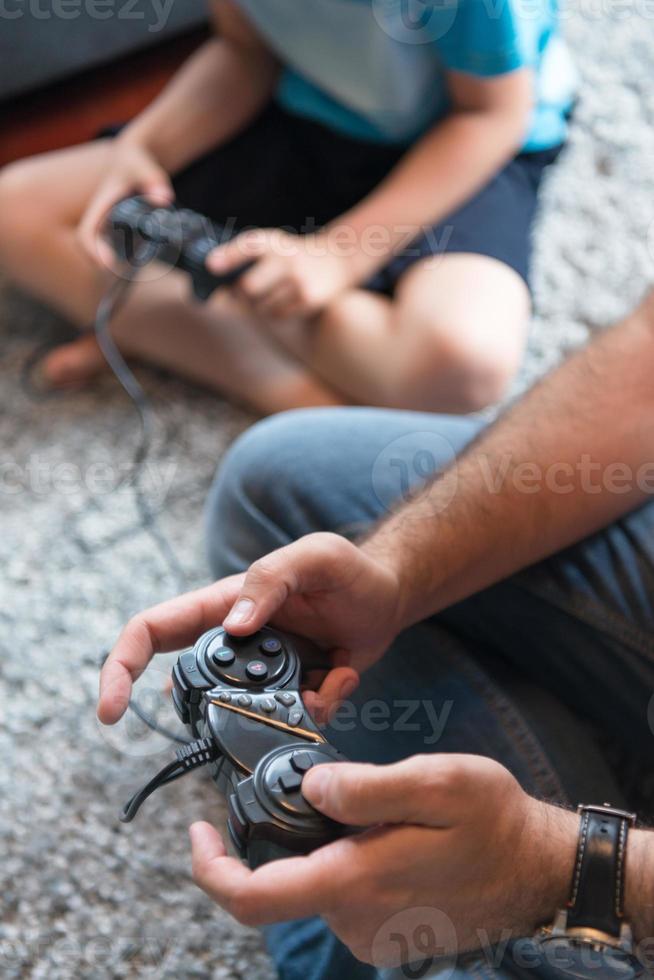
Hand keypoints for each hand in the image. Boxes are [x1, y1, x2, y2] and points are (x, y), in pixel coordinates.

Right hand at [78, 136, 173, 267]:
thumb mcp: (143, 166)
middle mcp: (100, 217)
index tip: (107, 265)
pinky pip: (116, 247)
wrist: (134, 158)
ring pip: (103, 249)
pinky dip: (124, 257)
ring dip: (112, 261)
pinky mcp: (120, 227)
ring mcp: (109, 224)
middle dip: (101, 262)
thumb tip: (164, 199)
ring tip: (134, 269)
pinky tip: (141, 261)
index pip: (86, 233)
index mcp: (100, 205)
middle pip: (91, 246)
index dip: (92, 251)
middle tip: (124, 273)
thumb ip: (153, 179)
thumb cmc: (134, 161)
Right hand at [98, 533, 403, 724]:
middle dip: (221, 707)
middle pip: (193, 690)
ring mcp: (260, 676)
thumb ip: (271, 579)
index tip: (110, 711)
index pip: (151, 632)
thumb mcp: (313, 557)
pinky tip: (344, 672)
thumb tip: (233, 625)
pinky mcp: (292, 698)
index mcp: (220, 607)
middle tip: (274, 694)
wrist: (389, 596)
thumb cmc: (348, 570)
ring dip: (285, 711)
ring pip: (246, 716)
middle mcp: (232, 646)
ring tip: (326, 677)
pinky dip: (323, 705)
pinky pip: (294, 721)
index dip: (120, 668)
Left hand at [190, 754, 577, 967]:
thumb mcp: (437, 784)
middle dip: (281, 834)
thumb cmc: (494, 822)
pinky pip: (345, 892)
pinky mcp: (388, 931)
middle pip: (282, 881)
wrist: (540, 872)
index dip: (210, 868)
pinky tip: (385, 832)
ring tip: (368, 805)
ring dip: (322, 845)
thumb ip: (368, 787)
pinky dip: (347, 859)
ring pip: (316, 882)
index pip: (253, 897)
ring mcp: (371, 932)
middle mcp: (355, 919)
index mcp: (355, 882)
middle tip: (312, 786)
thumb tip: (311, 787)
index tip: (197, 829)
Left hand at [206, 228, 354, 317]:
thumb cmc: (291, 256)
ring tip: (264, 296)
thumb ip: (243, 254)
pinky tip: (279, 302)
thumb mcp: (272, 244)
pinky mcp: (309, 299)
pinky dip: (272, 312)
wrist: (336, 260)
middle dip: (239, 295)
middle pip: (248, 287)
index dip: (227, 257)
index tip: (211, 266)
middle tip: (239, 294)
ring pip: (260, 306)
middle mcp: (286, 259)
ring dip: (256, 306)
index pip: (248, 246)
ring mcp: (299, 280)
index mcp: (273, 241)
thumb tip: (212, 272)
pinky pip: (277, 315)